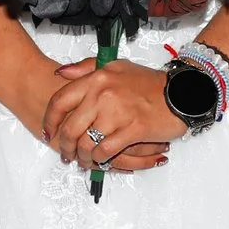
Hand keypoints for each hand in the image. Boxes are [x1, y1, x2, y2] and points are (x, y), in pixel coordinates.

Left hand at [43, 59, 183, 171]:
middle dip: (64, 146)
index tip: (48, 131)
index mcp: (97, 78)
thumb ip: (86, 68)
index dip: (50, 120)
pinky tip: (99, 160)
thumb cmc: (147, 83)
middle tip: (65, 153)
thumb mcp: (115, 67)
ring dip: (81, 157)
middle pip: (70, 127)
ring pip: (86, 143)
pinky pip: (105, 151)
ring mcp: (117, 113)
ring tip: (82, 160)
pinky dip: (99, 159)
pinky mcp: (132, 130)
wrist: (180, 93)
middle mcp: (103, 94)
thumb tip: (60, 73)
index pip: (61, 101)